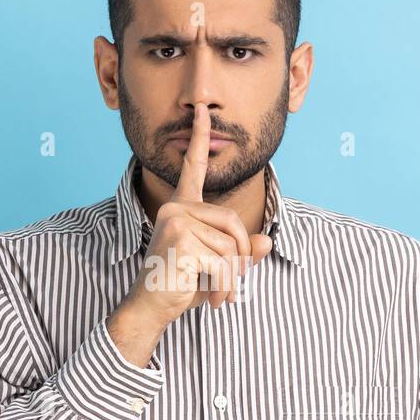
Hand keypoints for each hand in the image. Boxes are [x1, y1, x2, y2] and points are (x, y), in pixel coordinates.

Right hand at [124, 103, 273, 328]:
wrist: (151, 308)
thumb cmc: (181, 285)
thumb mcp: (219, 266)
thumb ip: (242, 252)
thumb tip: (268, 242)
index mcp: (182, 206)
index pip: (193, 167)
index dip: (199, 138)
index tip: (201, 111)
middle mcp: (176, 208)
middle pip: (233, 223)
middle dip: (240, 258)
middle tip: (230, 284)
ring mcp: (176, 220)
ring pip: (231, 246)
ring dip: (232, 277)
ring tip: (217, 293)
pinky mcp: (181, 239)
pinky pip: (224, 261)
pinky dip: (225, 285)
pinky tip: (211, 297)